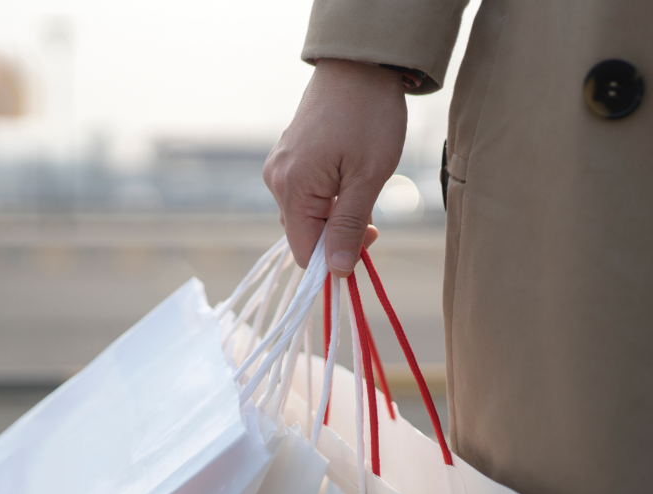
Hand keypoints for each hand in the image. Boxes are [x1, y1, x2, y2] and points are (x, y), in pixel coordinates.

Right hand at [263, 59, 406, 276]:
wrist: (359, 65)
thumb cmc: (369, 116)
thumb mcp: (368, 176)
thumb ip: (349, 226)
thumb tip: (335, 270)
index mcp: (292, 188)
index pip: (305, 252)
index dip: (336, 257)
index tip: (371, 237)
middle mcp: (277, 181)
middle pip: (305, 235)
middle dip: (340, 234)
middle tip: (375, 215)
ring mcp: (280, 168)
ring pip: (308, 216)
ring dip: (338, 215)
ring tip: (364, 187)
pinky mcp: (289, 159)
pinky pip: (307, 195)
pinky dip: (331, 198)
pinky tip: (350, 177)